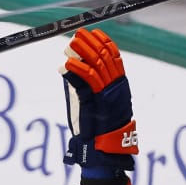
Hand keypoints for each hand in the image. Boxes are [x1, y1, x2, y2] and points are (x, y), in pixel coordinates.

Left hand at [62, 28, 137, 183]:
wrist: (101, 151)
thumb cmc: (95, 129)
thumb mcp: (90, 103)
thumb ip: (82, 85)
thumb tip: (68, 66)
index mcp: (119, 86)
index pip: (114, 56)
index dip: (103, 42)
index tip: (92, 32)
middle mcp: (117, 87)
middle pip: (106, 57)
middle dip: (91, 43)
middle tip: (78, 34)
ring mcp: (109, 94)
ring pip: (98, 65)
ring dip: (83, 52)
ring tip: (70, 44)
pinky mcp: (98, 102)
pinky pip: (88, 81)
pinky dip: (77, 70)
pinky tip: (66, 64)